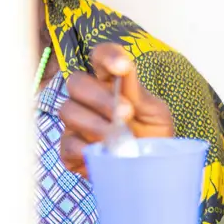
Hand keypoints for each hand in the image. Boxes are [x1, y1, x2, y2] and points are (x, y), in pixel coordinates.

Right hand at [59, 43, 174, 176]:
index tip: (123, 66)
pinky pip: (68, 144)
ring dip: (95, 123)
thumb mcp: (155, 112)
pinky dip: (87, 148)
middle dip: (100, 97)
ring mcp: (76, 124)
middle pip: (77, 83)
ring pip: (69, 111)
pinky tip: (105, 152)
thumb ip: (138, 92)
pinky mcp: (70, 151)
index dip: (107, 56)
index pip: (100, 58)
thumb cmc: (153, 134)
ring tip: (119, 136)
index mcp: (111, 83)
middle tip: (126, 113)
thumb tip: (125, 70)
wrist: (153, 167)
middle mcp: (88, 100)